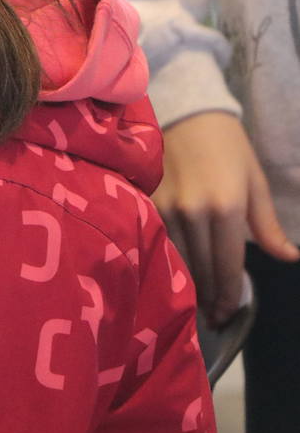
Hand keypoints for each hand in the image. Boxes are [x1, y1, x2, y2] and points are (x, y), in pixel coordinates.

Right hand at [156, 111, 298, 325]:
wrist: (186, 114)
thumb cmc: (228, 146)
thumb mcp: (255, 182)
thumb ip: (267, 225)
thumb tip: (288, 256)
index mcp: (226, 208)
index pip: (228, 265)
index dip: (230, 294)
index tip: (229, 314)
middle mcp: (193, 213)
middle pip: (202, 269)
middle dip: (210, 297)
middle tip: (215, 318)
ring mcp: (166, 210)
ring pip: (178, 261)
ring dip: (189, 285)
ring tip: (197, 304)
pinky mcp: (147, 205)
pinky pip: (160, 244)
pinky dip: (170, 264)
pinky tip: (176, 276)